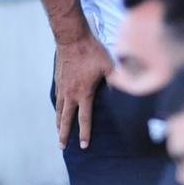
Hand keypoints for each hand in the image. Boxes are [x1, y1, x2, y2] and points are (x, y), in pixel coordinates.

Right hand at [54, 33, 115, 149]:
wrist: (72, 38)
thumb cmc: (92, 51)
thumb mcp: (109, 65)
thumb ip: (117, 80)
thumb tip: (126, 90)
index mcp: (83, 93)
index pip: (84, 118)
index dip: (84, 133)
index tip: (83, 146)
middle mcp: (70, 93)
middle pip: (66, 119)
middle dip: (64, 134)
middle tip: (62, 146)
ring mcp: (62, 87)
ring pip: (59, 110)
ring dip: (58, 123)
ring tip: (58, 133)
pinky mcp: (58, 80)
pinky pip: (57, 99)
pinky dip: (57, 108)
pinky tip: (58, 110)